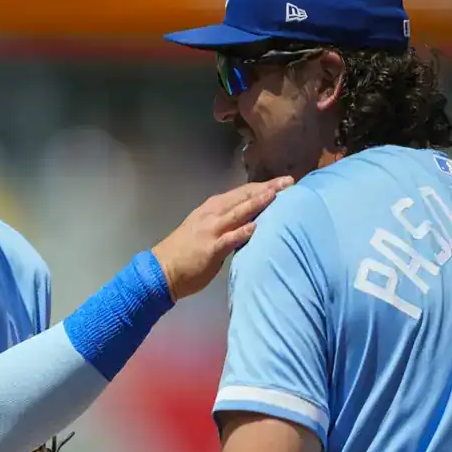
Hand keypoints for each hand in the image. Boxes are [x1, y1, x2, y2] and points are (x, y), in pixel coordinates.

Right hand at [152, 177, 292, 300]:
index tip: (282, 182)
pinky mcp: (211, 248)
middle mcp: (212, 214)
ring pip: (238, 212)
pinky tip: (256, 227)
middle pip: (243, 197)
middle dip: (267, 188)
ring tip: (277, 194)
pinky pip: (230, 238)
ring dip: (258, 202)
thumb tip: (250, 222)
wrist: (162, 270)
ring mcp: (211, 230)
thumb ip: (226, 224)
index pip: (241, 193)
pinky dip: (243, 232)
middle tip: (289, 181)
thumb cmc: (184, 252)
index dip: (262, 186)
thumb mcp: (204, 230)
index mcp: (211, 208)